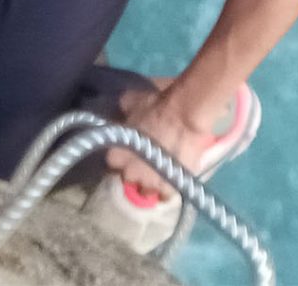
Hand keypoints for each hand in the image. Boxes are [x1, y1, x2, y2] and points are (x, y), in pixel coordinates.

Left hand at [108, 86, 220, 200]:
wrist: (184, 115)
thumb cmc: (156, 106)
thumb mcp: (133, 102)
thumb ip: (123, 112)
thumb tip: (120, 112)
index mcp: (115, 155)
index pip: (113, 162)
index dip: (123, 156)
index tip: (131, 151)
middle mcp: (127, 173)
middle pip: (129, 177)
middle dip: (136, 170)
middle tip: (148, 160)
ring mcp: (148, 184)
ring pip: (147, 190)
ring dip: (152, 182)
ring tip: (162, 172)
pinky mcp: (168, 190)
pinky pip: (165, 195)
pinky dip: (169, 189)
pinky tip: (173, 178)